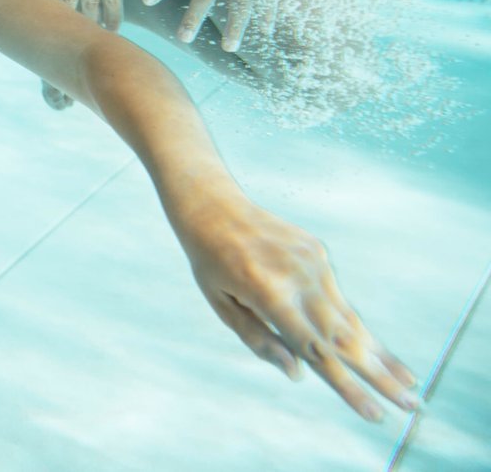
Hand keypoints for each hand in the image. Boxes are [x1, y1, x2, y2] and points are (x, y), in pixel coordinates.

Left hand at [175, 194, 417, 420]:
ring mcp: (312, 262)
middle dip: (380, 376)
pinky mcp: (318, 251)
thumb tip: (299, 374)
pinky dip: (355, 325)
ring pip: (350, 318)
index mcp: (270, 293)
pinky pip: (337, 296)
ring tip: (407, 385)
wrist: (215, 207)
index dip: (347, 386)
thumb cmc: (210, 262)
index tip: (373, 413)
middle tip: (411, 406)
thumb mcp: (222, 305)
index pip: (316, 350)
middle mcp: (298, 277)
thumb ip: (258, 340)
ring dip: (379, 353)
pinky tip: (372, 350)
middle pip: (346, 339)